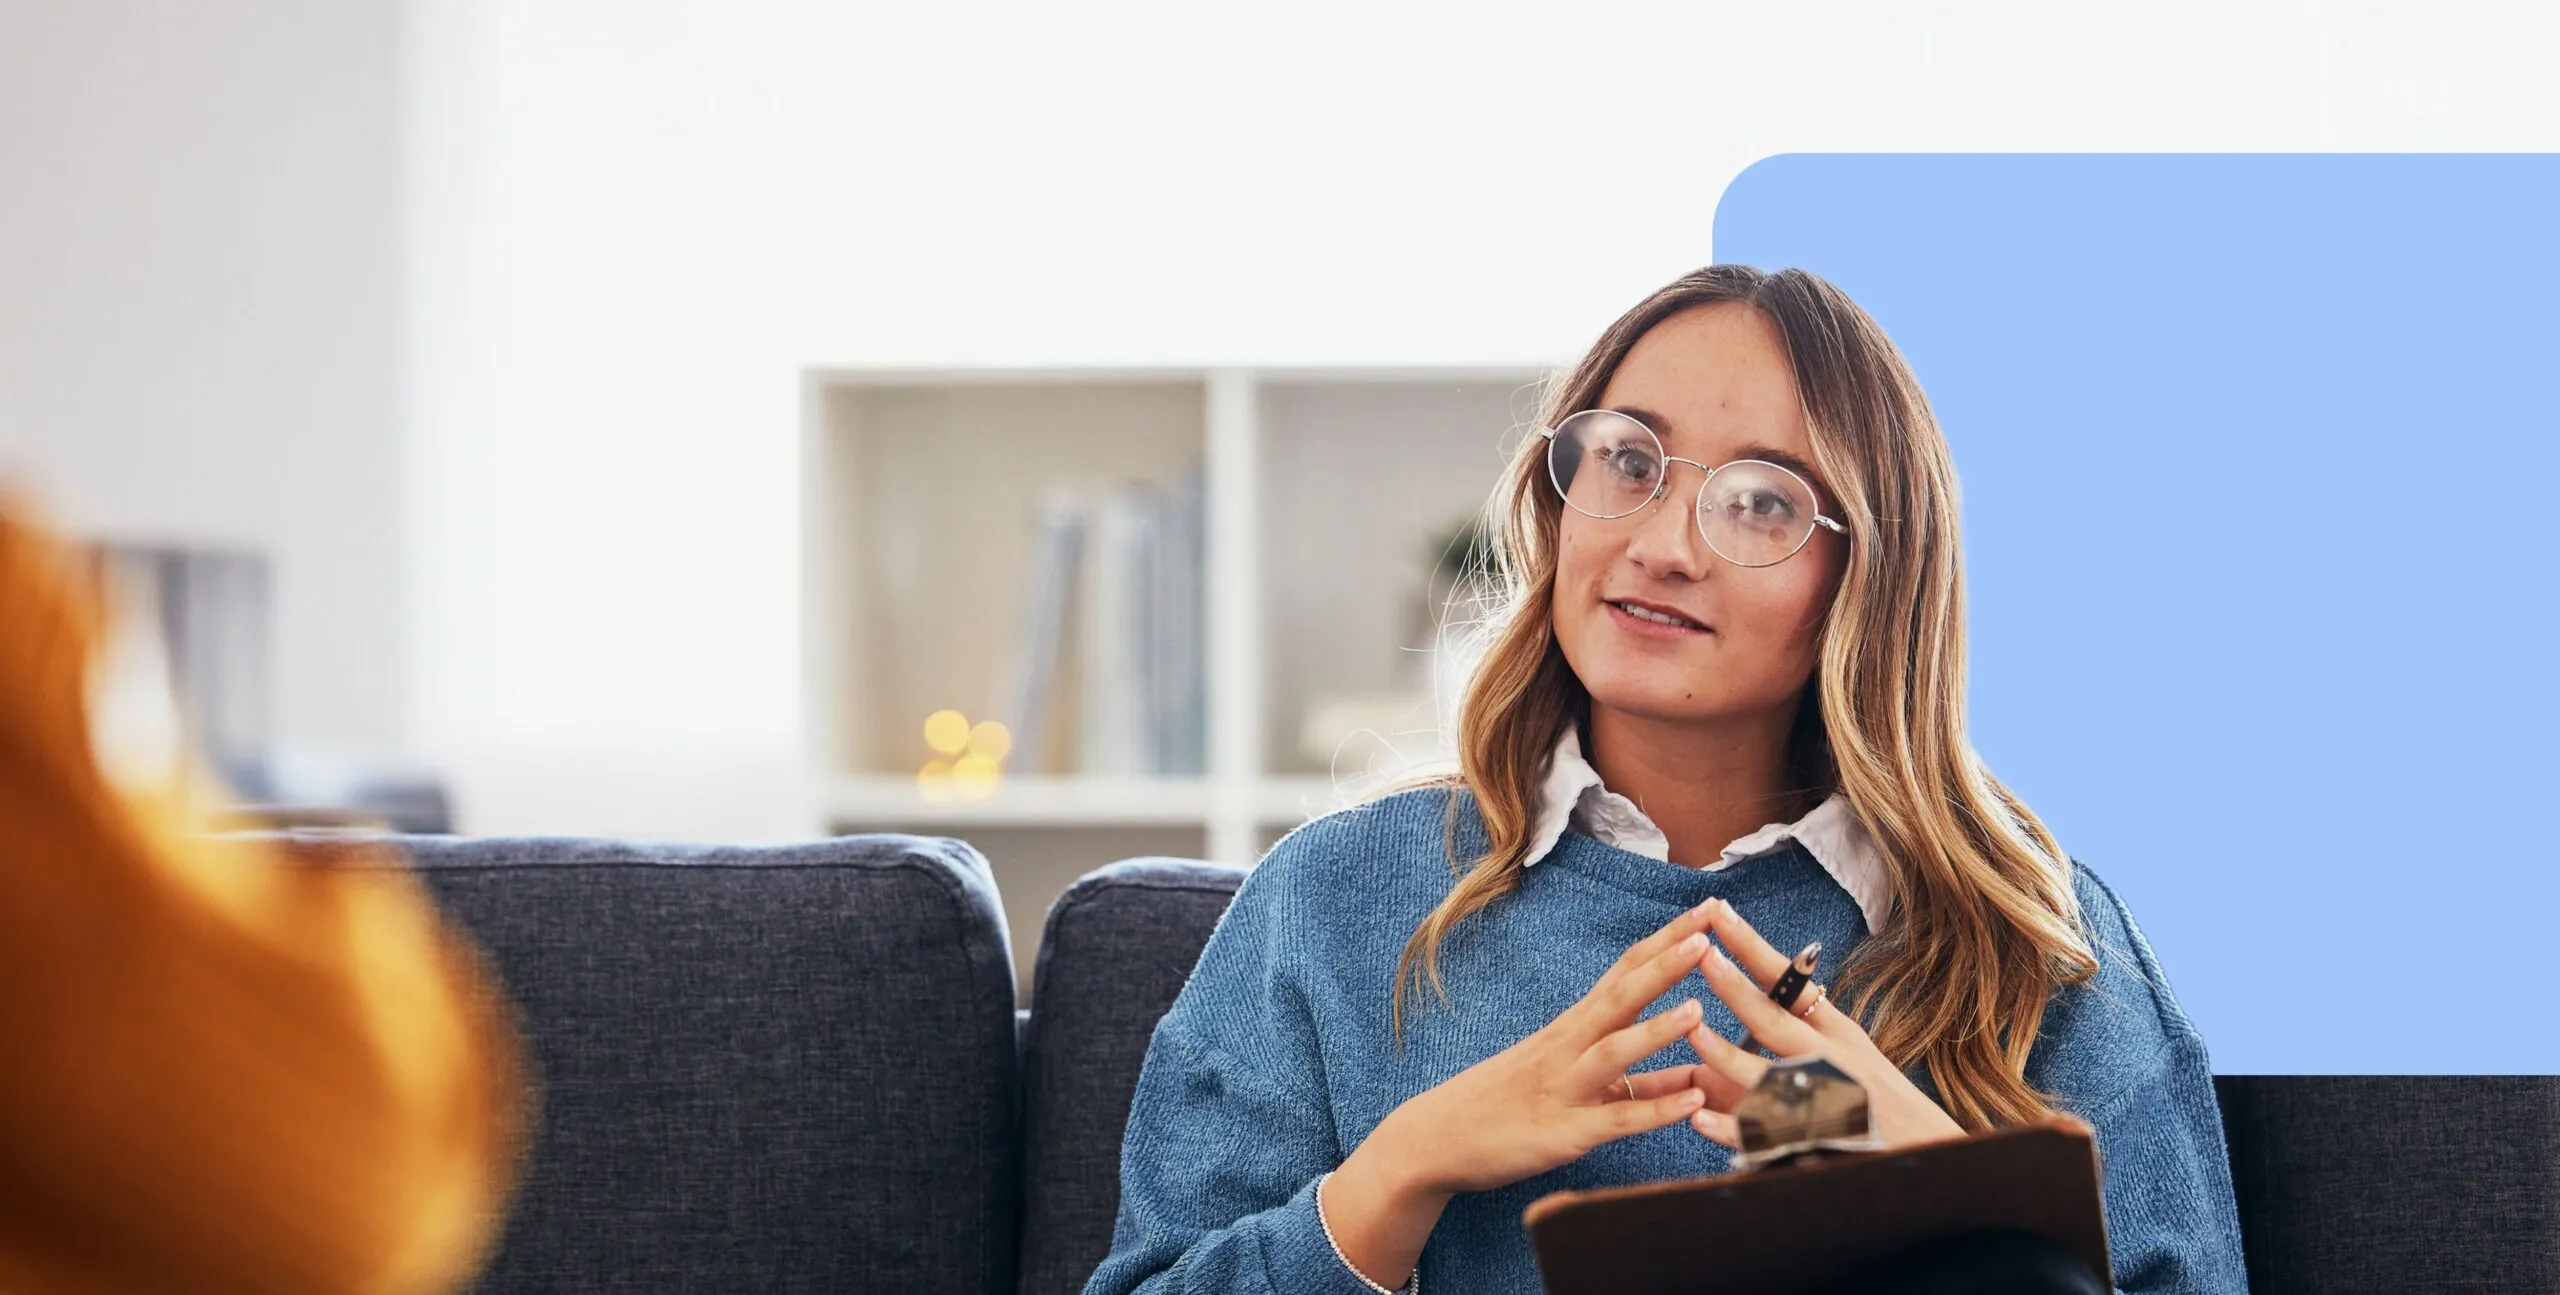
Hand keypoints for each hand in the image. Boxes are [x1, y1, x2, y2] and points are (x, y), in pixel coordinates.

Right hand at [1375, 897, 1724, 1196]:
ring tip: (1699, 1009)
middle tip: (1710, 927)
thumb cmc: (1504, 1105)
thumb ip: (1639, 1082)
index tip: (1707, 911)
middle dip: (1667, 961)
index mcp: (1572, 1028)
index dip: (1667, 941)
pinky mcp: (1563, 1133)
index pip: (1624, 971)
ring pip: (1613, 1052)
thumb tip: (1696, 1076)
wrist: (1436, 1138)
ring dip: (1657, 1030)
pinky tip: (1690, 1104)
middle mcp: (1568, 1047)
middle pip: (1621, 995)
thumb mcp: (1572, 1081)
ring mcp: (1564, 1088)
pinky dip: (1654, 1111)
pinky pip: (1613, 1120)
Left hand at [1680, 898, 1965, 1152]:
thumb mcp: (1849, 1050)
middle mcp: (1830, 1058)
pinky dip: (1733, 1128)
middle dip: (1736, 987)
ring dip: (1727, 1056)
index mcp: (1835, 1030)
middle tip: (1702, 956)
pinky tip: (1699, 1118)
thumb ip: (1807, 1023)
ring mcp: (1823, 1099)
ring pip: (1767, 1075)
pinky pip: (1765, 1134)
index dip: (1751, 946)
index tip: (1718, 912)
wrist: (1927, 1149)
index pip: (1788, 980)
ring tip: (1693, 1033)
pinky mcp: (1815, 1140)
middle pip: (1776, 1019)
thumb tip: (1770, 984)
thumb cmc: (1877, 1097)